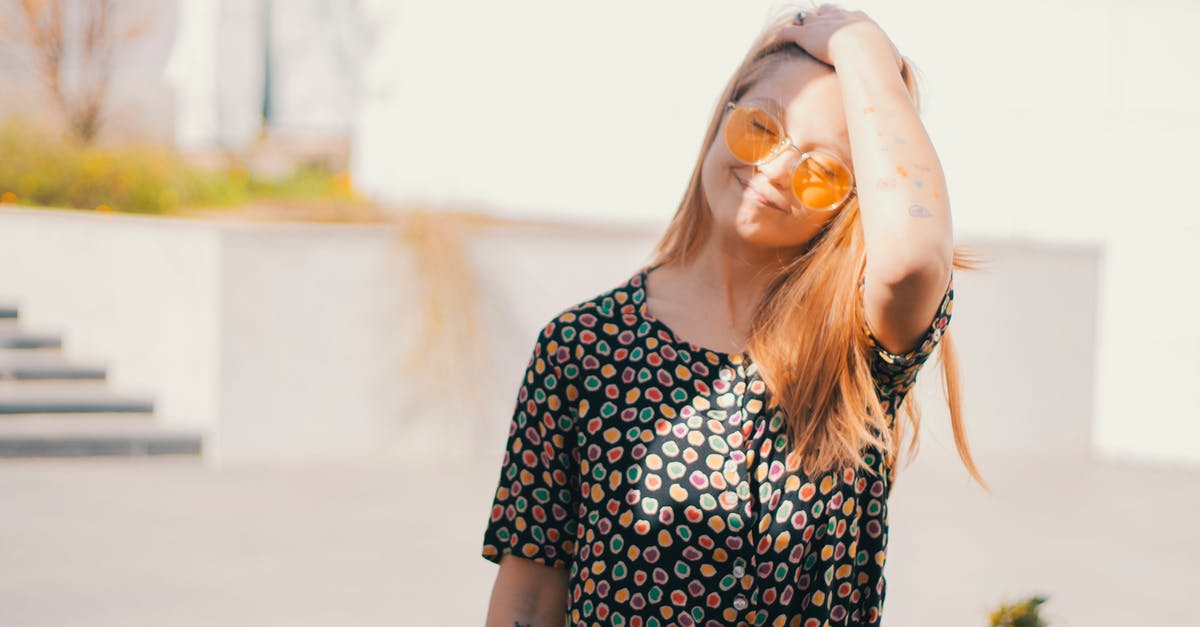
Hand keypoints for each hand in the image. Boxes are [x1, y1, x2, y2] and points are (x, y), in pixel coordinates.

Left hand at [769, 4, 902, 72]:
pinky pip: (786, 33)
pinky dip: (779, 38)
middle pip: (825, 11)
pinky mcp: (804, 35)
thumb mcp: (891, 58)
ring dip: (800, 25)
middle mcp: (838, 17)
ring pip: (805, 19)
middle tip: (814, 23)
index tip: (840, 25)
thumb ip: (891, 63)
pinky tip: (772, 43)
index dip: (841, 20)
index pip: (847, 15)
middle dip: (820, 17)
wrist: (862, 48)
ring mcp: (820, 24)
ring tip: (793, 31)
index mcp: (858, 19)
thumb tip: (900, 73)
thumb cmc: (880, 56)